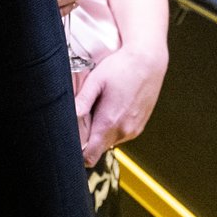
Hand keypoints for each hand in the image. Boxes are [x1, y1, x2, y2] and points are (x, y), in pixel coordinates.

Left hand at [74, 44, 168, 165]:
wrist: (149, 59)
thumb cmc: (122, 67)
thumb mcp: (96, 80)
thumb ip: (81, 102)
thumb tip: (67, 120)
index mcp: (109, 123)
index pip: (90, 156)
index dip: (78, 153)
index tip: (73, 140)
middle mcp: (124, 131)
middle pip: (99, 148)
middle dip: (90, 138)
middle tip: (88, 114)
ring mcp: (134, 129)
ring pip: (111, 141)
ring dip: (104, 131)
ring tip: (104, 106)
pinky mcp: (141, 125)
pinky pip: (122, 133)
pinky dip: (116, 125)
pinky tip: (116, 105)